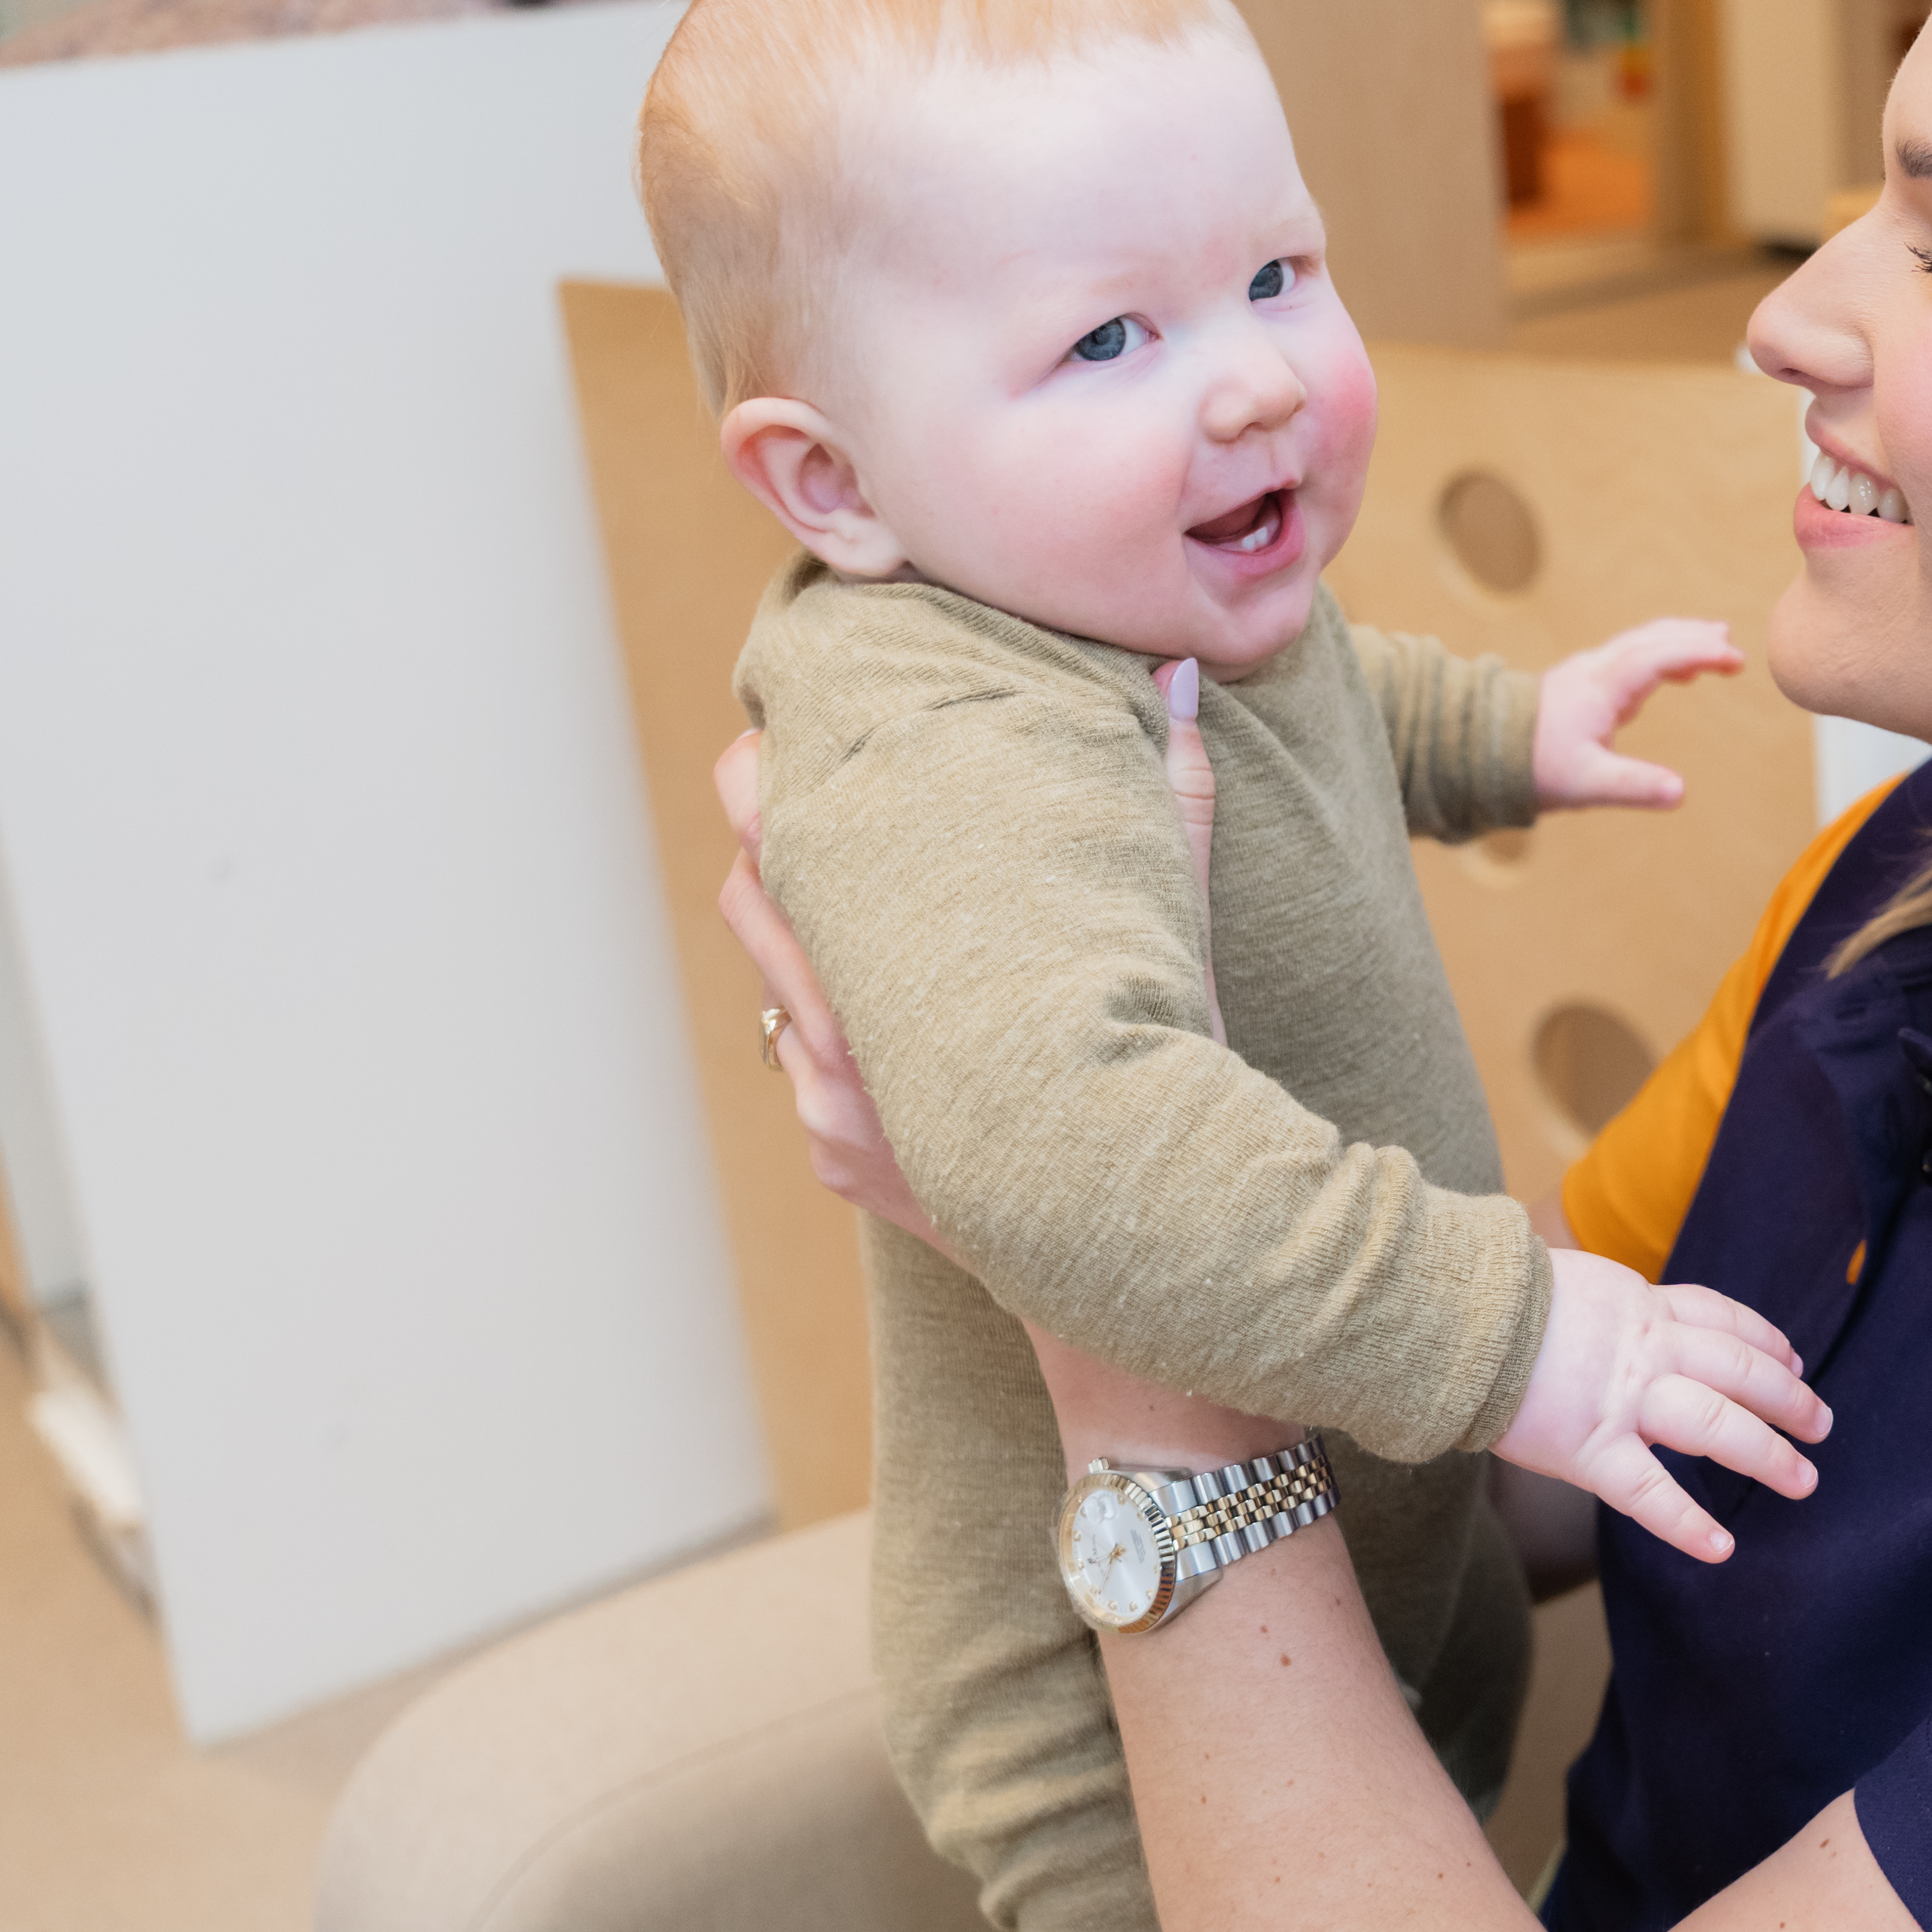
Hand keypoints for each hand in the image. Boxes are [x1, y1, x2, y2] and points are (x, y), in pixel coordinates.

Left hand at [714, 659, 1224, 1242]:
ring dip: (794, 936)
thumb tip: (1180, 681)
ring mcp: (829, 1106)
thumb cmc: (1162, 1078)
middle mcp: (843, 1039)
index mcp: (906, 966)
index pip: (782, 844)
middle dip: (761, 836)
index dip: (767, 779)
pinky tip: (880, 1005)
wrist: (1135, 1250)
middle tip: (772, 772)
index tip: (773, 731)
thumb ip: (1172, 805)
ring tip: (825, 881)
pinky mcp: (832, 1158)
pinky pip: (804, 1071)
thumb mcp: (1171, 943)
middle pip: (751, 901)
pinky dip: (833, 1032)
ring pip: (772, 986)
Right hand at [1494, 1248, 1831, 1563]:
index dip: (1764, 1339)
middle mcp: (1646, 1349)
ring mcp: (1623, 1399)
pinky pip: (1650, 1492)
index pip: (1721, 1318)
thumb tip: (1613, 1320)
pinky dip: (1688, 1523)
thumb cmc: (1495, 1300)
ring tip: (1803, 1480)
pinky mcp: (1590, 1447)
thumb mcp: (1570, 1283)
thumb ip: (1605, 1309)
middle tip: (1821, 1424)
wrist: (1453, 1315)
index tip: (1792, 1359)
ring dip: (1768, 1453)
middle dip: (1787, 1399)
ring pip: (1716, 1424)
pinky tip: (1720, 1548)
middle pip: (1739, 1370)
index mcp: (1640, 1306)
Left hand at [1531, 617, 1741, 810]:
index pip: (1659, 657)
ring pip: (1642, 643)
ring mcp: (1590, 674)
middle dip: (1694, 638)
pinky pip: (1633, 658)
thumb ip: (1635, 787)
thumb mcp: (1587, 784)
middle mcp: (1597, 671)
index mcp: (1601, 688)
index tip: (1735, 659)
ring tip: (1716, 641)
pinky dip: (1662, 657)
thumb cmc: (1536, 768)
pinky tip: (1679, 674)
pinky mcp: (1586, 685)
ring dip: (1679, 640)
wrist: (1485, 753)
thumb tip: (1681, 792)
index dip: (1699, 654)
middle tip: (1732, 646)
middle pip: (1653, 640)